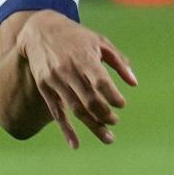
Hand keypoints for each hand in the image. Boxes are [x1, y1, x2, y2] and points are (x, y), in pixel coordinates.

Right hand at [17, 13, 137, 148]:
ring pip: (76, 109)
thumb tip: (134, 84)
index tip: (121, 105)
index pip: (101, 82)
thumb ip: (118, 62)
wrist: (39, 30)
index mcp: (84, 57)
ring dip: (93, 125)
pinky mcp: (44, 88)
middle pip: (89, 100)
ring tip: (108, 137)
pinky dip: (67, 130)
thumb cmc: (76, 37)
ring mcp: (55, 80)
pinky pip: (57, 113)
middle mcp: (69, 70)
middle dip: (104, 115)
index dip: (113, 97)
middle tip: (115, 122)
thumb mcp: (99, 42)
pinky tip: (76, 144)